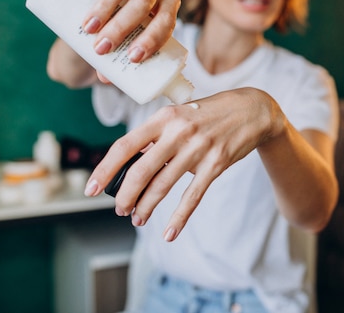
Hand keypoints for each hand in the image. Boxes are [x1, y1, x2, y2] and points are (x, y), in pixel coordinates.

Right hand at [82, 0, 180, 63]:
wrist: (96, 31)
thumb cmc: (114, 50)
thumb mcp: (119, 61)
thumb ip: (117, 68)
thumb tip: (109, 79)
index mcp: (165, 14)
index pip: (167, 22)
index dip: (154, 38)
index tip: (133, 58)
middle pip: (146, 2)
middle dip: (124, 27)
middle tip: (103, 48)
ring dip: (110, 3)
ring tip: (91, 27)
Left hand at [84, 88, 280, 240]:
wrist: (252, 110)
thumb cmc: (210, 113)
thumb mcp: (180, 114)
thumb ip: (157, 136)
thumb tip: (133, 162)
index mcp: (164, 118)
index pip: (125, 145)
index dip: (105, 169)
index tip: (91, 188)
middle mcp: (179, 132)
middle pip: (141, 171)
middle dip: (125, 196)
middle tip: (120, 209)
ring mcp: (198, 149)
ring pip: (163, 185)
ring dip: (147, 207)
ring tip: (138, 218)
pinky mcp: (216, 164)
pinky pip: (193, 196)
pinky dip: (179, 217)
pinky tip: (170, 232)